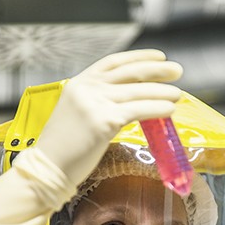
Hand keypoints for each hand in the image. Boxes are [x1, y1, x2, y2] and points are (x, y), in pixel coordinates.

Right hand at [14, 49, 182, 185]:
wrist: (46, 168)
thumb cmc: (62, 149)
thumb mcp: (76, 114)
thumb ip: (97, 103)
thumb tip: (129, 103)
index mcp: (78, 83)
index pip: (113, 62)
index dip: (138, 57)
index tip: (159, 56)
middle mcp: (86, 88)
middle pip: (129, 73)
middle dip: (157, 70)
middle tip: (177, 70)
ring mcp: (94, 103)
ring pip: (137, 92)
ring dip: (162, 92)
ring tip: (178, 94)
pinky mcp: (102, 121)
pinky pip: (138, 111)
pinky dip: (157, 109)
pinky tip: (169, 110)